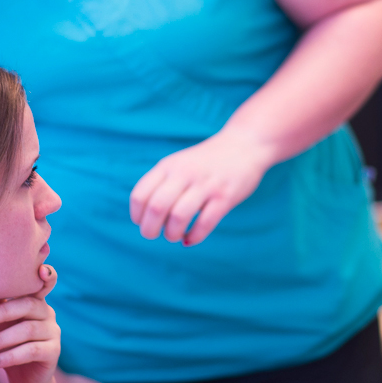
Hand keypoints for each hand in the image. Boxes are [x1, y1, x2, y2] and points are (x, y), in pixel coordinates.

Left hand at [0, 264, 60, 382]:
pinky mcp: (53, 352)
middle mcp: (48, 312)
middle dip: (3, 311)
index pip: (46, 283)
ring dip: (1, 339)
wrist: (23, 378)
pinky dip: (10, 356)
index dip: (47, 274)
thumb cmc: (7, 343)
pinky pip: (31, 351)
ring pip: (28, 329)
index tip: (40, 269)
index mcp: (35, 301)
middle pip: (28, 305)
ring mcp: (53, 332)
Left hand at [129, 127, 273, 245]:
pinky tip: (190, 239)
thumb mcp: (179, 163)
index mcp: (169, 166)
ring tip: (174, 236)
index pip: (140, 194)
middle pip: (156, 207)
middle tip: (153, 235)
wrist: (245, 144)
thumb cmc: (207, 161)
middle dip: (150, 229)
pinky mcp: (225, 197)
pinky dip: (194, 236)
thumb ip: (162, 183)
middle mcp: (185, 174)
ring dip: (172, 233)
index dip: (136, 214)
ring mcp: (206, 185)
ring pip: (179, 216)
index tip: (142, 222)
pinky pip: (205, 223)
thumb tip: (145, 216)